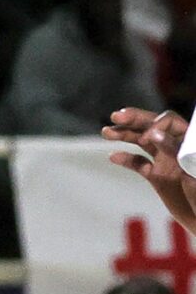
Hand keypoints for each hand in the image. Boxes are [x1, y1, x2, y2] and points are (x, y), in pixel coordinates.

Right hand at [102, 106, 195, 232]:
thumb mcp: (191, 171)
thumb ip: (174, 150)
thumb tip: (154, 133)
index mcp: (188, 141)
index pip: (169, 121)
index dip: (155, 125)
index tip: (145, 139)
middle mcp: (175, 147)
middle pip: (152, 126)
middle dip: (134, 120)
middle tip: (116, 117)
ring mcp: (166, 161)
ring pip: (142, 141)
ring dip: (125, 135)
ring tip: (106, 132)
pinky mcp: (157, 176)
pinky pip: (139, 163)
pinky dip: (126, 159)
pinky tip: (114, 157)